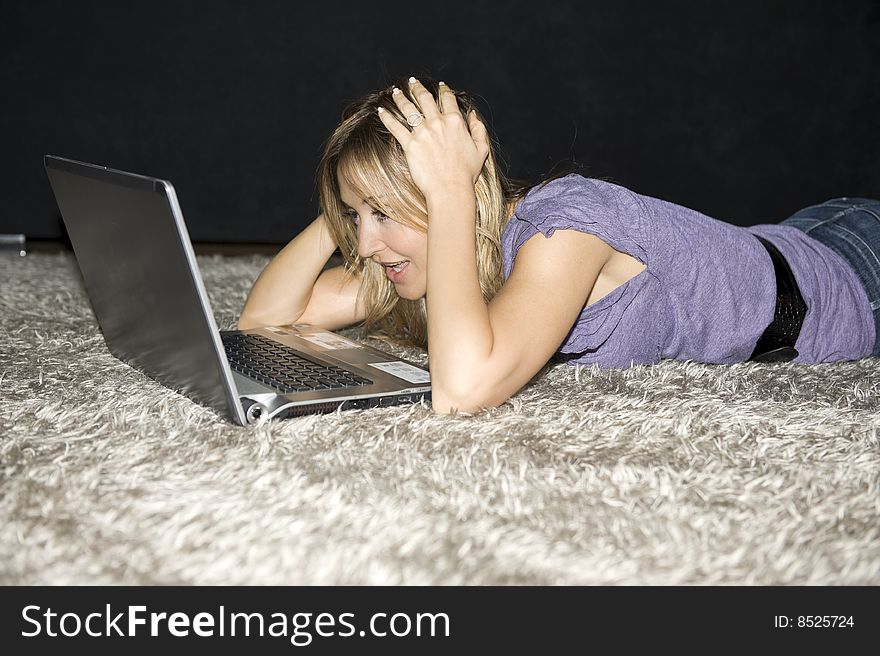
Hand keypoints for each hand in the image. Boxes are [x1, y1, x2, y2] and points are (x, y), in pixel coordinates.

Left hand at [377, 77, 489, 199]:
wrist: (450, 189)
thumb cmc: (467, 173)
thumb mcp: (481, 149)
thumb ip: (478, 129)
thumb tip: (472, 114)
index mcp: (455, 122)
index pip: (448, 99)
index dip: (443, 90)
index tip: (440, 85)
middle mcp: (438, 123)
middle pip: (425, 99)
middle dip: (417, 87)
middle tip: (411, 82)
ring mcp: (423, 133)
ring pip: (408, 109)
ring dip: (400, 98)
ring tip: (395, 92)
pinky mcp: (410, 145)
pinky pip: (395, 127)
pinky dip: (387, 118)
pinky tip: (381, 111)